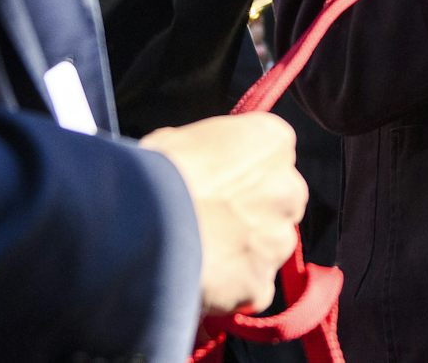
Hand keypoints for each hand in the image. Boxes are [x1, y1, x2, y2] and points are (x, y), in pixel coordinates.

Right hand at [141, 113, 308, 313]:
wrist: (139, 224)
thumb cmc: (155, 173)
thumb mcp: (185, 139)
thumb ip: (214, 153)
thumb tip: (205, 166)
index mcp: (273, 142)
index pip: (272, 157)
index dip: (242, 174)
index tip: (220, 185)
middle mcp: (288, 190)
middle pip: (277, 203)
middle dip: (251, 213)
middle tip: (210, 222)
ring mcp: (277, 240)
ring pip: (267, 247)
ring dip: (242, 252)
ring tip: (198, 254)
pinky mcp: (260, 283)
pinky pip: (250, 288)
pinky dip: (231, 289)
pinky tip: (199, 280)